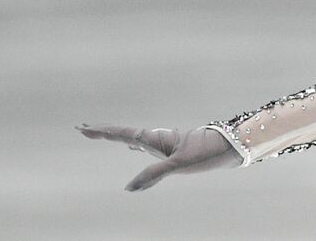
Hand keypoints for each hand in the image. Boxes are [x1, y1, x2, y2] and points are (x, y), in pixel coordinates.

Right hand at [77, 123, 242, 190]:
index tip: (83, 128)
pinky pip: (146, 145)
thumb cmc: (207, 152)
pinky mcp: (173, 148)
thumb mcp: (179, 164)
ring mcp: (164, 143)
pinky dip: (134, 144)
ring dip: (117, 136)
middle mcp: (158, 139)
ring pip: (135, 138)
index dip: (103, 132)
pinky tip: (134, 147)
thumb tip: (129, 188)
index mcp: (156, 139)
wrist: (232, 145)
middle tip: (83, 128)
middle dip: (104, 132)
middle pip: (125, 134)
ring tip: (101, 134)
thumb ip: (154, 175)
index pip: (123, 134)